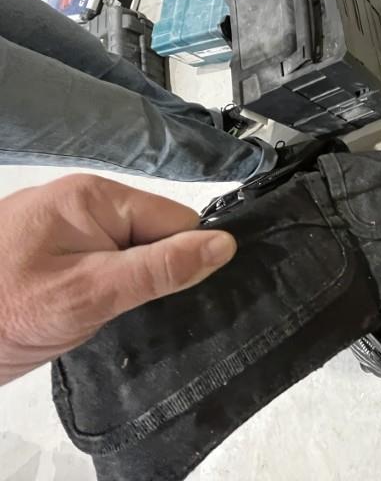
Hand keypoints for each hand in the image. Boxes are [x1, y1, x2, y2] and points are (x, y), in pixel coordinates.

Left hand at [0, 174, 236, 384]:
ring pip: (134, 256)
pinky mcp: (60, 259)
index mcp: (94, 197)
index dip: (184, 260)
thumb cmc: (2, 312)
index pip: (176, 221)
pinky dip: (110, 296)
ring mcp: (69, 232)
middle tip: (131, 312)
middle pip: (157, 236)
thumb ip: (159, 269)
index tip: (172, 297)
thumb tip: (224, 246)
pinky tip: (98, 317)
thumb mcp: (90, 294)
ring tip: (111, 318)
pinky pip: (108, 268)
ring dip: (132, 290)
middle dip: (154, 277)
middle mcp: (85, 205)